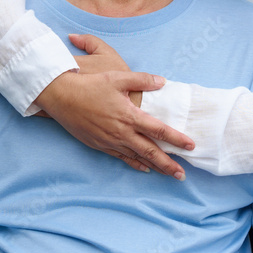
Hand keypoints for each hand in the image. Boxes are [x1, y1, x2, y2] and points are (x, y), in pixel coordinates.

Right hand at [34, 33, 194, 178]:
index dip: (176, 138)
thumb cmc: (90, 85)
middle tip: (183, 175)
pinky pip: (121, 157)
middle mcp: (121, 132)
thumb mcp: (118, 77)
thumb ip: (142, 79)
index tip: (190, 145)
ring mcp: (110, 141)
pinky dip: (134, 163)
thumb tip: (162, 81)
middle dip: (168, 164)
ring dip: (154, 167)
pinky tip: (144, 167)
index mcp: (128, 115)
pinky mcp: (100, 145)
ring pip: (137, 157)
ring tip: (169, 175)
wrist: (62, 97)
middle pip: (150, 151)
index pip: (158, 130)